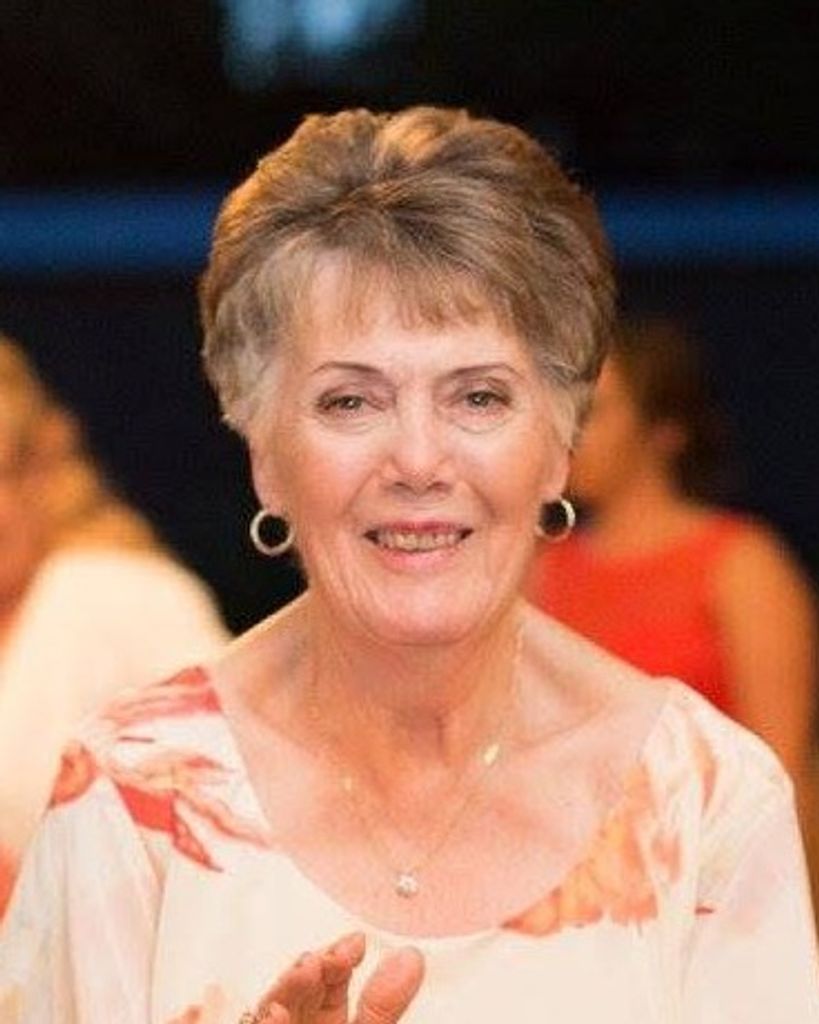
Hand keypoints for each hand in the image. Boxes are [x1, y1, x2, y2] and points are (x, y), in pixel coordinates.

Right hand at [242, 932, 424, 1023]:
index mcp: (323, 1015)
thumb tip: (412, 957)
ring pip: (266, 1009)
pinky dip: (249, 1021)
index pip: (327, 976)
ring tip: (292, 988)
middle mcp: (294, 1019)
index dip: (339, 957)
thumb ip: (384, 1005)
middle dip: (305, 973)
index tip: (355, 942)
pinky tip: (258, 1013)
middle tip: (317, 961)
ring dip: (280, 993)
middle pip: (294, 990)